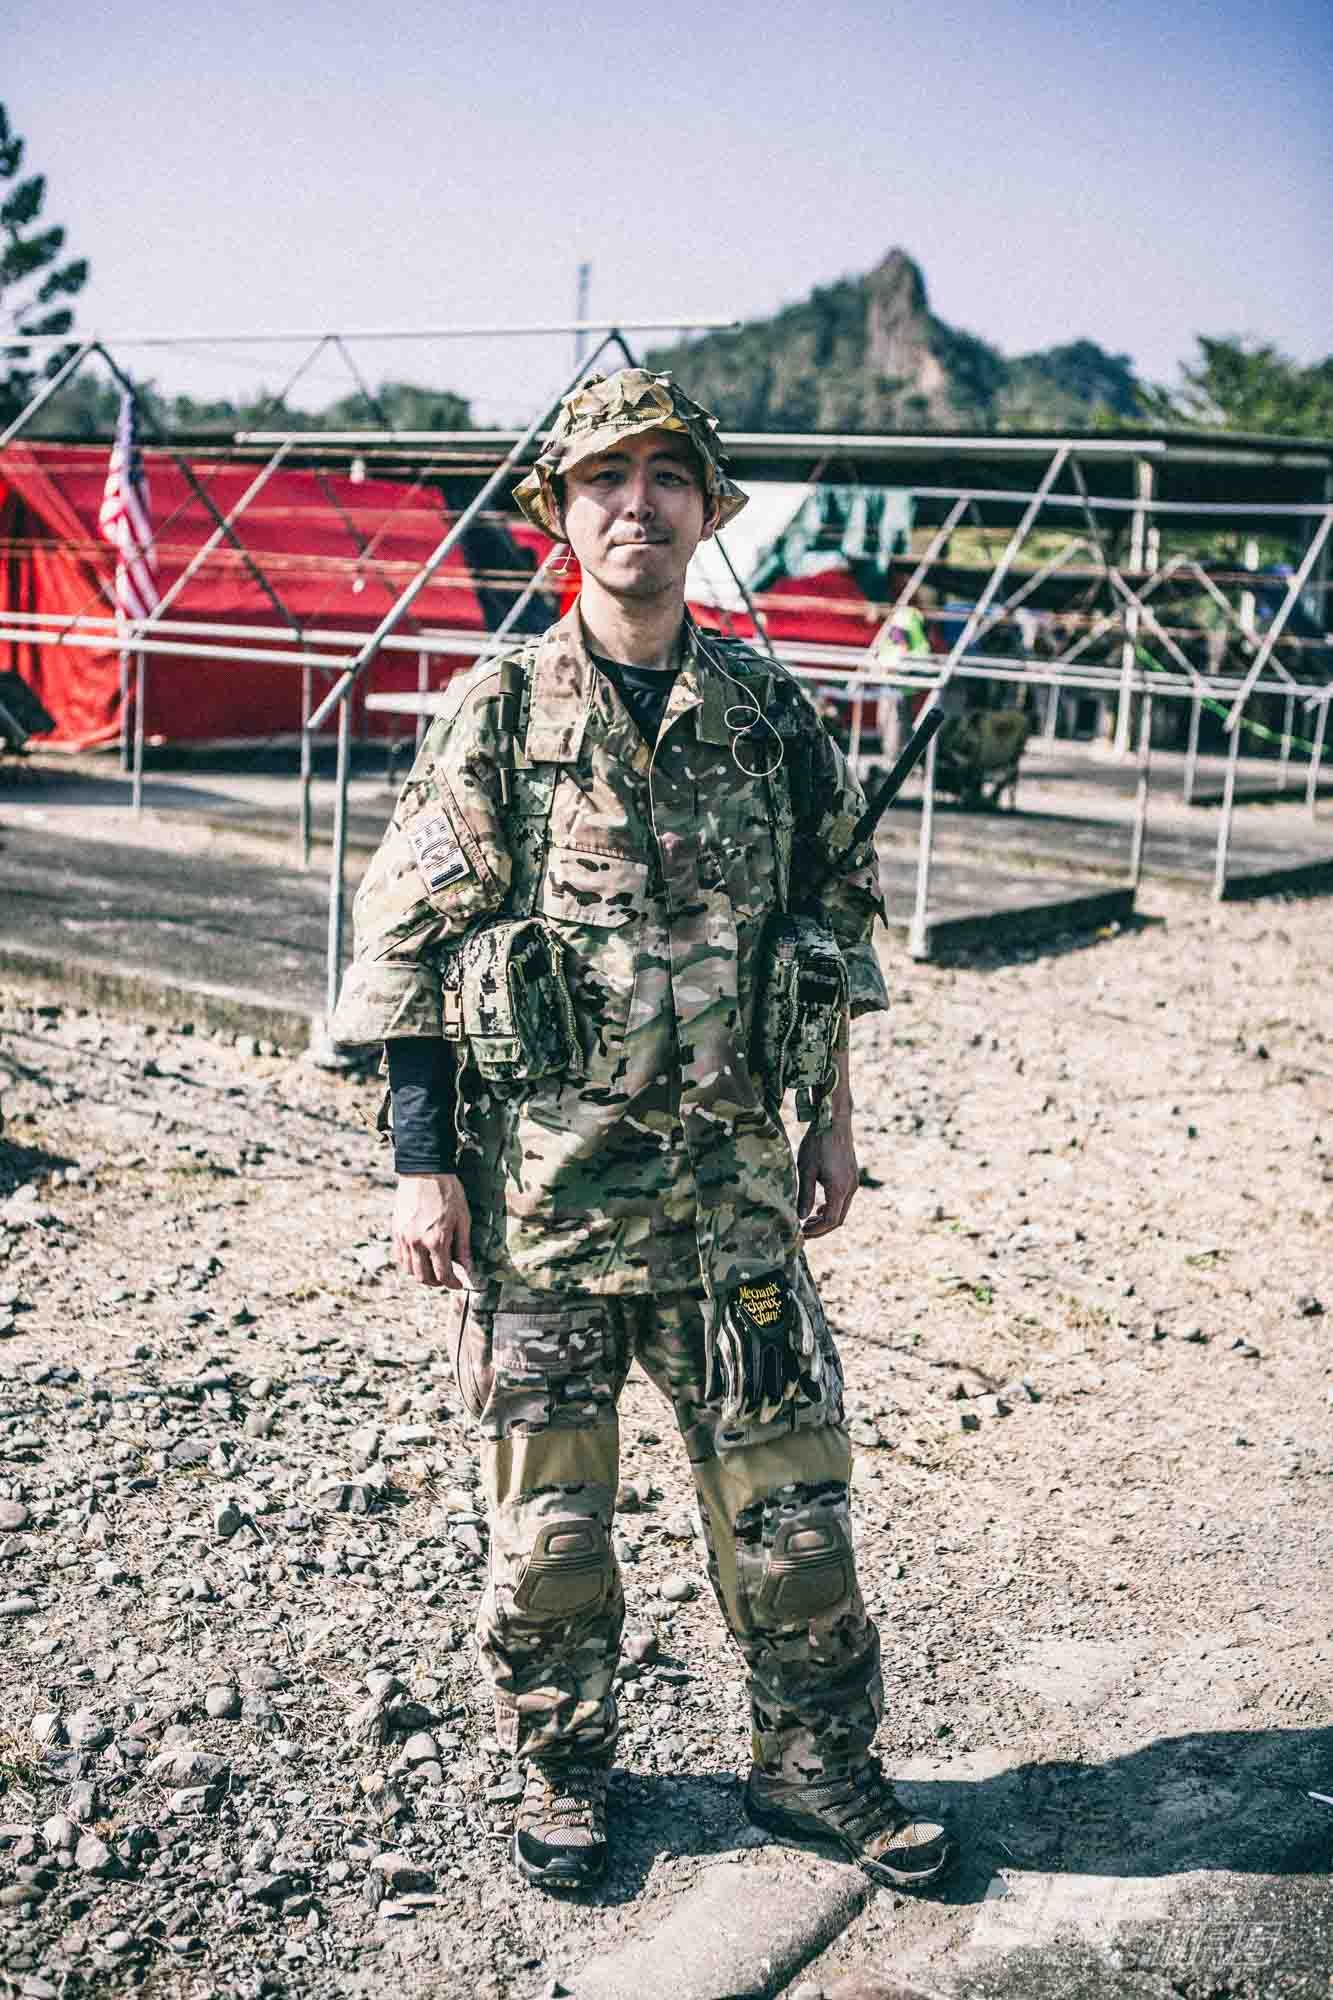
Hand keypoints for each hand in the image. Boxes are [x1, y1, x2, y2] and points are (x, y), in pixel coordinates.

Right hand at [392, 1173, 472, 1288]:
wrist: (424, 1170)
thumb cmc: (448, 1192)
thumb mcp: (463, 1219)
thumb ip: (464, 1246)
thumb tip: (469, 1267)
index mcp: (436, 1241)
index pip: (443, 1274)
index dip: (452, 1284)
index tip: (459, 1284)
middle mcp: (417, 1243)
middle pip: (423, 1277)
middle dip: (437, 1282)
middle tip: (447, 1279)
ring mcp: (404, 1238)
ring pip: (409, 1270)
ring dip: (422, 1275)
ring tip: (433, 1270)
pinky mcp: (396, 1230)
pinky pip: (400, 1256)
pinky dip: (409, 1263)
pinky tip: (419, 1258)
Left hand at [797, 1116, 858, 1238]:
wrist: (834, 1121)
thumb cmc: (818, 1143)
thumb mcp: (806, 1170)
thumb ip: (805, 1196)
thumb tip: (801, 1217)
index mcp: (839, 1189)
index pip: (830, 1221)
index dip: (816, 1231)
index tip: (802, 1234)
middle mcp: (850, 1188)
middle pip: (839, 1219)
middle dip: (821, 1228)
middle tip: (804, 1231)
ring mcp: (853, 1182)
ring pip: (842, 1209)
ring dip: (826, 1218)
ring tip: (809, 1220)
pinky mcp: (852, 1175)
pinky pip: (844, 1199)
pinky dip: (832, 1207)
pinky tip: (820, 1206)